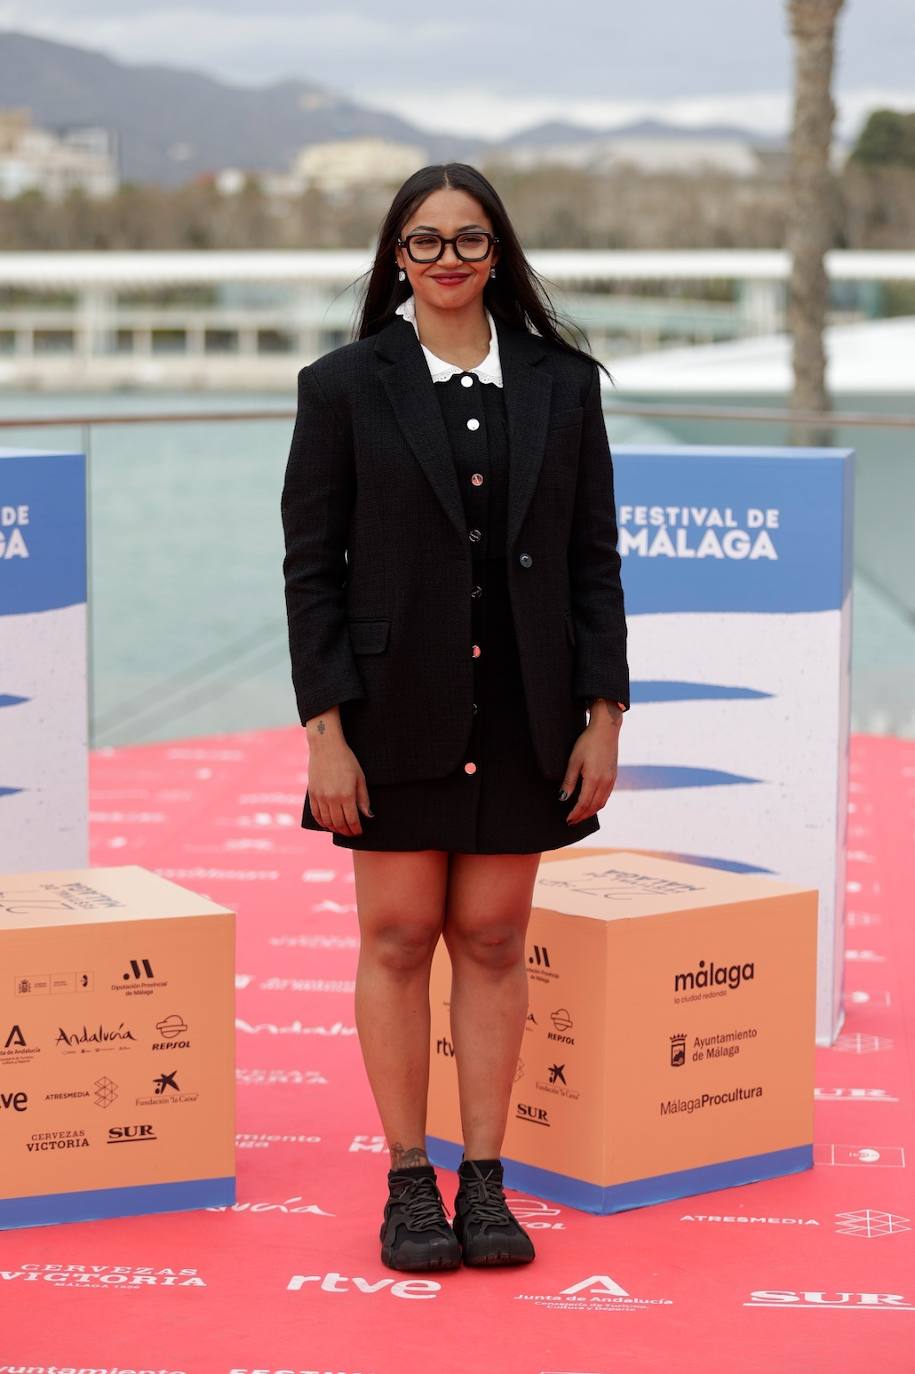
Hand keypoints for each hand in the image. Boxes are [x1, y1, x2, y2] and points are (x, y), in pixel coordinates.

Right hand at [307, 737, 372, 836]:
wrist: (326, 746)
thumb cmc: (346, 760)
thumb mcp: (360, 778)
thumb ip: (363, 798)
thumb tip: (368, 815)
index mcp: (346, 795)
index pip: (352, 820)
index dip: (356, 830)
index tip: (359, 832)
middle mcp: (332, 798)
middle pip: (339, 823)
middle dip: (346, 831)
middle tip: (351, 833)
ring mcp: (320, 797)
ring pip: (327, 821)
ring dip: (335, 828)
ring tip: (341, 829)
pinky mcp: (312, 794)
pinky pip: (316, 814)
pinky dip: (322, 822)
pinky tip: (327, 824)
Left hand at [560, 709, 620, 824]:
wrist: (606, 730)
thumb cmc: (588, 742)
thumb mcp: (574, 760)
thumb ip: (569, 781)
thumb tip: (562, 798)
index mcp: (594, 779)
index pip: (583, 803)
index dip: (575, 814)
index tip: (568, 820)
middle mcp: (605, 782)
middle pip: (593, 807)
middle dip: (582, 816)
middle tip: (572, 822)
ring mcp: (611, 780)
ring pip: (601, 803)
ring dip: (590, 812)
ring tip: (580, 816)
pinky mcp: (614, 776)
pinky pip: (606, 796)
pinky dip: (598, 804)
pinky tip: (592, 804)